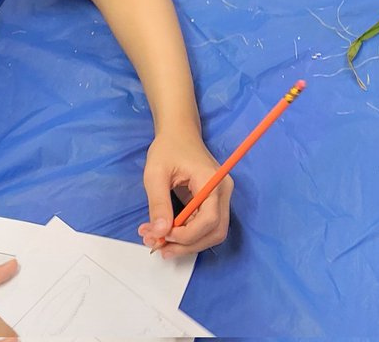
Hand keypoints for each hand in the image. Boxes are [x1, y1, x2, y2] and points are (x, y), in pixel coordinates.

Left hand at [138, 130, 231, 257]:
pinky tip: (166, 234)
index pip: (210, 219)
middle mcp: (223, 191)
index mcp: (212, 181)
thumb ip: (158, 203)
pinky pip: (204, 226)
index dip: (188, 235)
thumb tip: (160, 233)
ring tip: (159, 243)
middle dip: (187, 245)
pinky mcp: (213, 202)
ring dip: (186, 244)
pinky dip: (186, 235)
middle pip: (215, 231)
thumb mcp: (156, 173)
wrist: (178, 132)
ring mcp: (220, 197)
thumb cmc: (168, 147)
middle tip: (159, 247)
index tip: (163, 235)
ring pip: (211, 233)